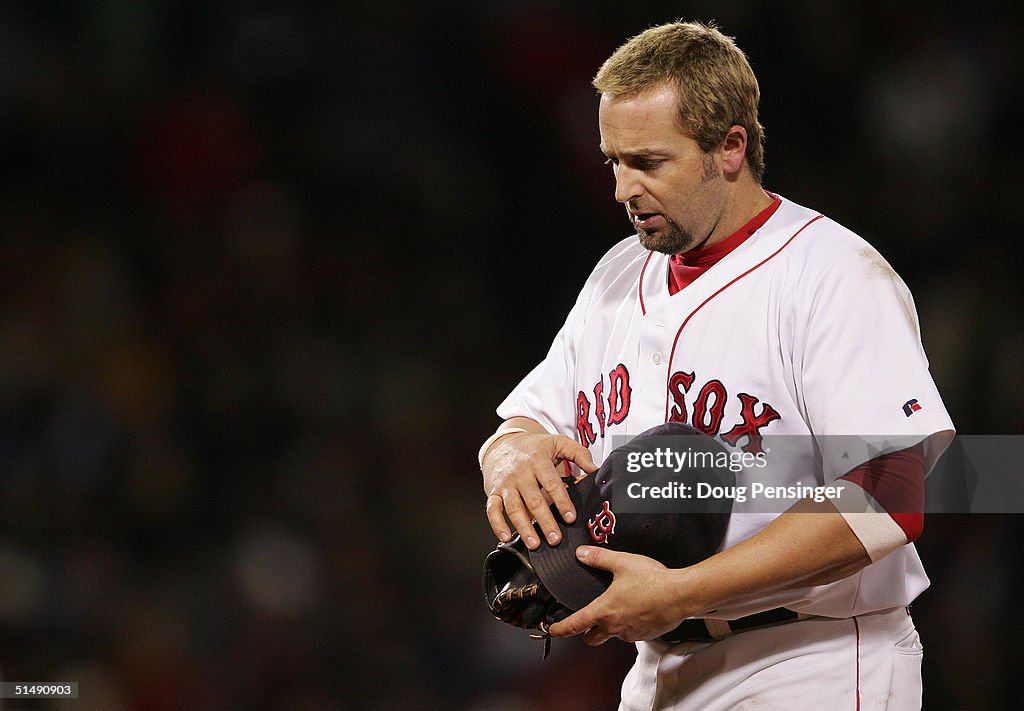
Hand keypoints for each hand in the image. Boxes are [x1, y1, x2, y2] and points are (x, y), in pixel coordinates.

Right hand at [482, 431, 596, 549]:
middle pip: (533, 499)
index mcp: (537, 460)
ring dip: (523, 527)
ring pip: (513, 507)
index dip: (562, 501)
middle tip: (555, 539)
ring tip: (535, 544)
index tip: (571, 517)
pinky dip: (497, 524)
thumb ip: (579, 453)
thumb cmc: (533, 447)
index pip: (551, 483)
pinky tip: (506, 537)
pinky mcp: (493, 492)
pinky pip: (492, 510)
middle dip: (544, 521)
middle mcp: (520, 472)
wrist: (502, 444)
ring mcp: (505, 483)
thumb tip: (595, 469)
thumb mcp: (558, 442)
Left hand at [548, 546, 691, 644]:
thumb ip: (599, 558)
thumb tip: (583, 554)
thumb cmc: (653, 581)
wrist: (680, 594)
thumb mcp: (621, 562)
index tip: (553, 629)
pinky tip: (637, 610)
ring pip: (613, 636)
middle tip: (586, 623)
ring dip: (611, 627)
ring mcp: (630, 633)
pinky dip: (629, 625)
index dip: (560, 628)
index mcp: (604, 610)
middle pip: (591, 638)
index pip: (574, 625)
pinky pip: (631, 634)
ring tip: (620, 608)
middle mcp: (615, 626)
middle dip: (586, 632)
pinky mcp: (645, 635)